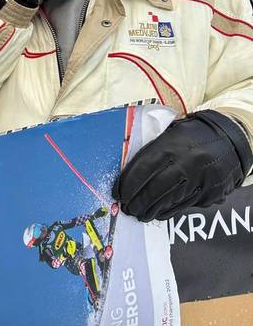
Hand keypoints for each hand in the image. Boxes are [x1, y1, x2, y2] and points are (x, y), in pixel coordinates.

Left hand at [113, 110, 252, 221]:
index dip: (128, 183)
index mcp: (171, 145)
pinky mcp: (211, 192)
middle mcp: (186, 163)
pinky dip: (168, 211)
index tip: (118, 193)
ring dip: (150, 209)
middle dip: (137, 200)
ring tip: (138, 213)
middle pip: (155, 188)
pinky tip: (157, 213)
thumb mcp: (170, 133)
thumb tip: (128, 168)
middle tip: (126, 207)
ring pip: (169, 199)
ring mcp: (201, 179)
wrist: (230, 138)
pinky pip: (185, 205)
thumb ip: (152, 148)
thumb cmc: (192, 135)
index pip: (143, 168)